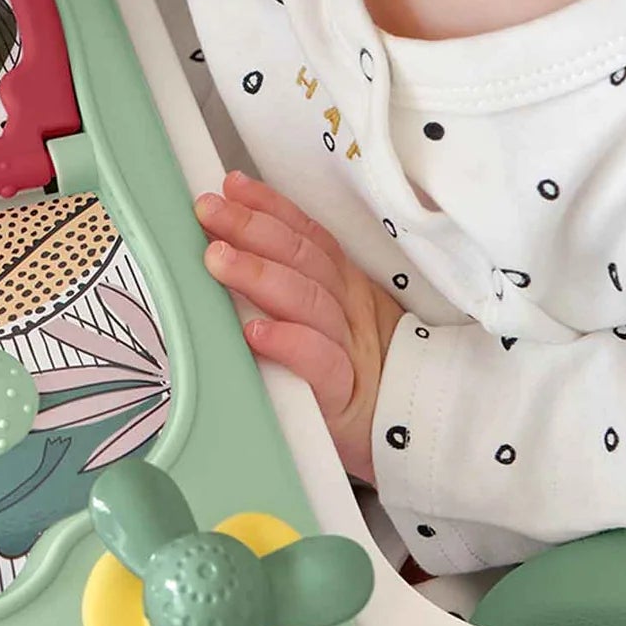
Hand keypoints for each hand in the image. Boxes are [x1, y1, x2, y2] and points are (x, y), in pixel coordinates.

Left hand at [196, 170, 404, 483]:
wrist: (415, 438)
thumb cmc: (358, 383)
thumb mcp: (330, 325)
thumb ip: (289, 292)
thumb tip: (226, 253)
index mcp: (345, 289)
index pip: (308, 237)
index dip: (271, 207)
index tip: (232, 187)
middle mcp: (349, 310)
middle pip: (303, 259)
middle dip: (253, 228)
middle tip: (210, 212)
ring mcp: (350, 350)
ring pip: (308, 301)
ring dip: (259, 275)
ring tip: (218, 259)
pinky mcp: (345, 397)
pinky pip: (320, 363)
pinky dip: (289, 343)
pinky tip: (255, 332)